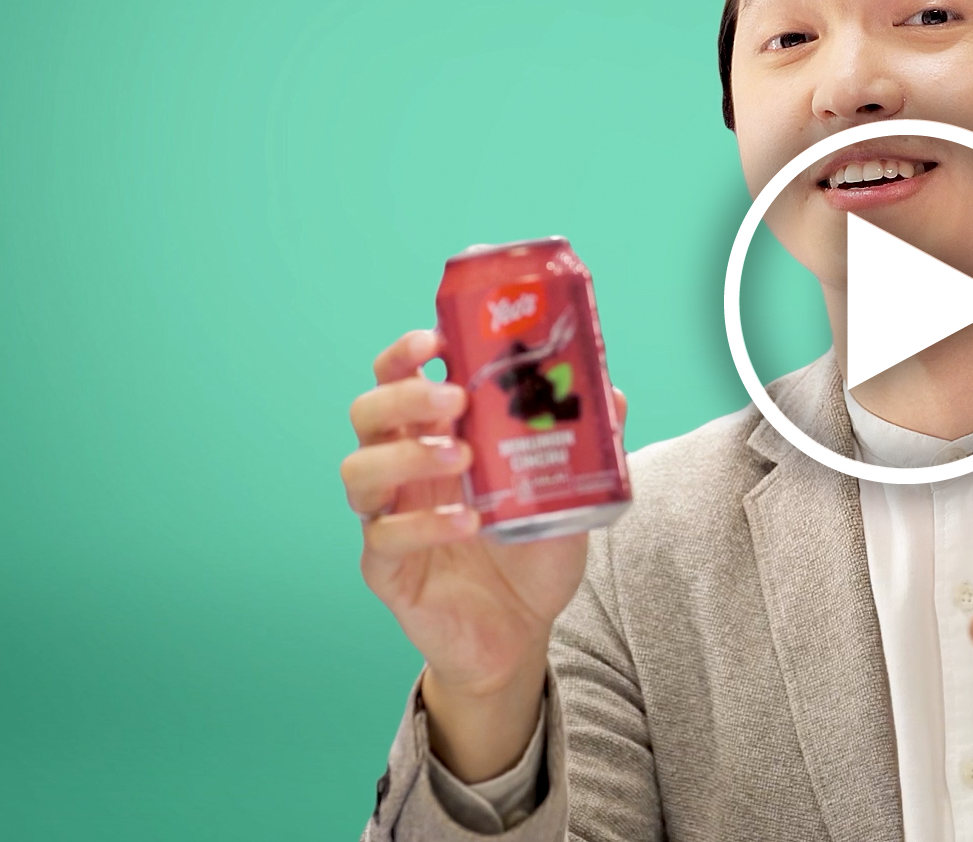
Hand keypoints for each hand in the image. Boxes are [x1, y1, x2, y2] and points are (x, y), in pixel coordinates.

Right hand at [341, 329, 626, 779]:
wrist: (522, 632)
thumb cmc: (533, 551)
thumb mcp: (570, 492)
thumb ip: (585, 444)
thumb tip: (613, 394)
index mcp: (436, 437)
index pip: (399, 379)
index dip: (406, 354)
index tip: (436, 340)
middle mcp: (403, 471)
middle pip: (367, 413)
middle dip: (404, 396)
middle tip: (454, 400)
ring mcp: (388, 517)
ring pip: (359, 470)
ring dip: (407, 456)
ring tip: (462, 457)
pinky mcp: (386, 568)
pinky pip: (383, 537)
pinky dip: (424, 525)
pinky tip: (468, 523)